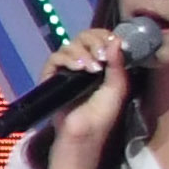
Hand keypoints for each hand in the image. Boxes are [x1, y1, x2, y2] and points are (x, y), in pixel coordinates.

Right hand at [44, 24, 135, 154]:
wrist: (84, 133)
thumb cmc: (102, 115)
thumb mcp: (117, 87)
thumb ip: (118, 64)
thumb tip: (117, 39)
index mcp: (100, 62)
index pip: (99, 38)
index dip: (105, 35)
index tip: (115, 43)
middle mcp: (82, 62)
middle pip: (83, 36)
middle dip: (94, 42)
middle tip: (102, 56)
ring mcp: (65, 69)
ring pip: (69, 45)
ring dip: (82, 53)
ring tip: (92, 69)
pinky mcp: (50, 76)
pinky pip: (55, 58)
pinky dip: (68, 59)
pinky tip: (78, 69)